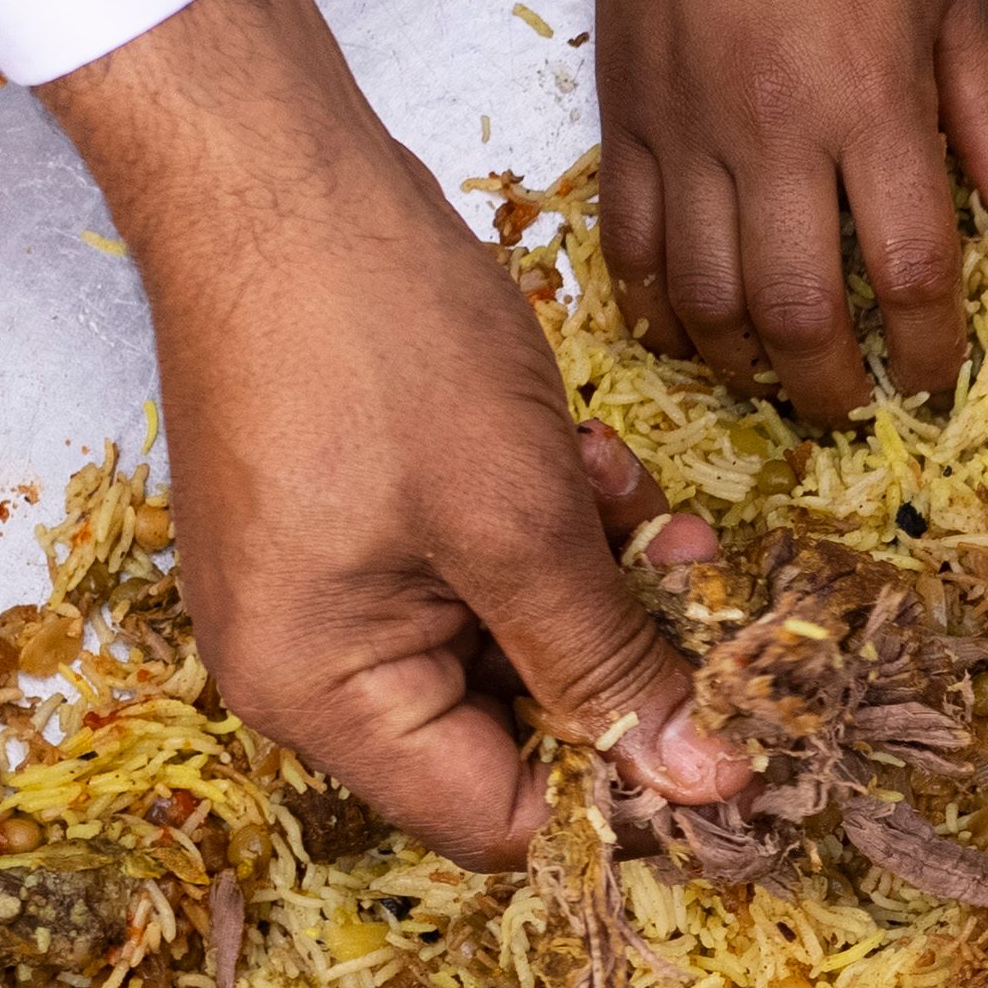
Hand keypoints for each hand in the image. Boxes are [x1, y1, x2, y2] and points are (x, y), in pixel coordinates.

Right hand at [58, 0, 739, 859]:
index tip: (718, 722)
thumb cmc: (373, 340)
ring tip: (612, 483)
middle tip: (688, 565)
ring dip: (587, 571)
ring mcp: (325, 589)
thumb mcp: (518, 518)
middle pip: (506, 730)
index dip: (614, 781)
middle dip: (609, 651)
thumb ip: (609, 663)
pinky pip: (475, 565)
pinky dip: (540, 520)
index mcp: (319, 697)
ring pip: (508, 636)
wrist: (268, 171)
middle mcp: (305, 666)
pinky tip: (571, 450)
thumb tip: (701, 787)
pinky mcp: (352, 517)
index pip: (495, 815)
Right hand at [587, 0, 987, 423]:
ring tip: (776, 375)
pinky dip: (653, 306)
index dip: (929, 347)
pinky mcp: (620, 105)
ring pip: (701, 296)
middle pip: (795, 311)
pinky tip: (686, 328)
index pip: (911, 269)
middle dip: (830, 386)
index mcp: (870, 96)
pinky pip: (626, 240)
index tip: (937, 377)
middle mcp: (770, 125)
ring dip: (741, 361)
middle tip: (853, 403)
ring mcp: (682, 120)